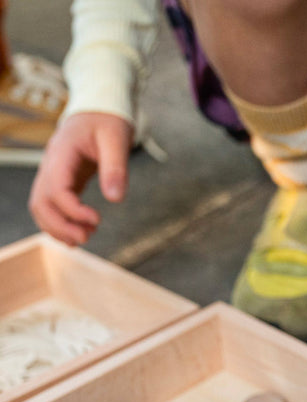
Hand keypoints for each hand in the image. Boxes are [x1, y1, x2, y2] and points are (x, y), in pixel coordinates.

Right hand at [29, 112, 133, 245]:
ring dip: (58, 227)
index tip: (97, 220)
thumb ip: (116, 168)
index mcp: (62, 152)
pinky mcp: (61, 181)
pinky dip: (60, 222)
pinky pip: (51, 205)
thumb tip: (116, 199)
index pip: (56, 187)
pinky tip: (80, 232)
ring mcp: (53, 173)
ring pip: (41, 207)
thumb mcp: (116, 138)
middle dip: (60, 225)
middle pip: (41, 202)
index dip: (72, 209)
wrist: (97, 108)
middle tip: (87, 238)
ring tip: (85, 238)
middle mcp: (51, 164)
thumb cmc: (107, 120)